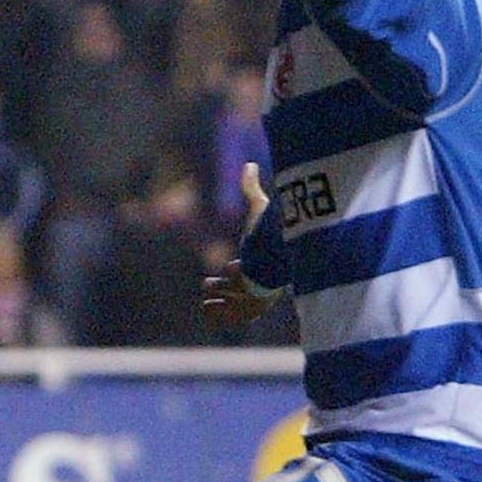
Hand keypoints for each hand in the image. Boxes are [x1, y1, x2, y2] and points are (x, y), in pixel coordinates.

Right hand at [199, 163, 280, 329]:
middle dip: (227, 286)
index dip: (239, 269)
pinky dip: (218, 313)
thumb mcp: (257, 209)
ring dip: (219, 298)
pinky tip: (208, 309)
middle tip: (211, 283)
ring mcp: (257, 298)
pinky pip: (232, 317)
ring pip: (235, 305)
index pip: (252, 273)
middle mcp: (265, 284)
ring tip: (208, 292)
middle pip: (243, 291)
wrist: (273, 255)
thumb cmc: (268, 233)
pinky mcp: (248, 309)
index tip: (235, 265)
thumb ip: (252, 189)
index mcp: (268, 264)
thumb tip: (249, 165)